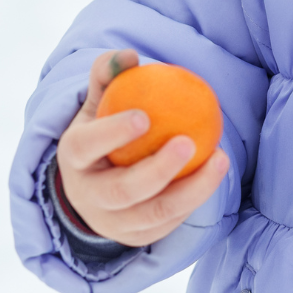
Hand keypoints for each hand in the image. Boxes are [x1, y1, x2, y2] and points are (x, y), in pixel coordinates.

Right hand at [56, 49, 229, 246]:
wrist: (94, 180)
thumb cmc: (103, 126)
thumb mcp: (99, 99)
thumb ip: (110, 73)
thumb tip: (128, 56)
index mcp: (73, 157)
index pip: (87, 146)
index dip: (112, 134)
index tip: (145, 116)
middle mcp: (88, 196)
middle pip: (122, 191)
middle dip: (157, 170)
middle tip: (188, 141)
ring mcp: (110, 222)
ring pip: (152, 215)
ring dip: (191, 190)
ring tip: (220, 159)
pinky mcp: (136, 236)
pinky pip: (169, 223)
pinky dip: (194, 200)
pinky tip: (215, 171)